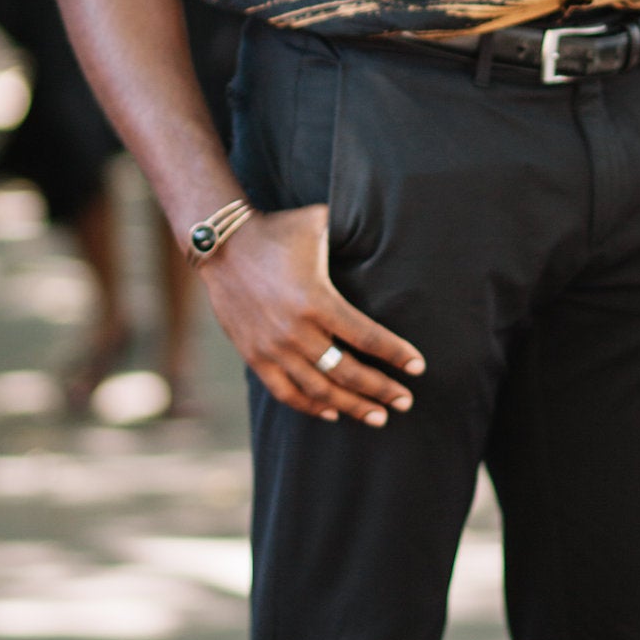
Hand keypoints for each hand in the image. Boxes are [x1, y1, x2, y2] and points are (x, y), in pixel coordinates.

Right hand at [200, 205, 425, 427]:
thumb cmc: (277, 231)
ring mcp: (272, 347)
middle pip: (347, 372)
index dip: (396, 354)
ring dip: (352, 406)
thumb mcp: (317, 223)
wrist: (221, 245)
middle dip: (381, 389)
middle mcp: (295, 330)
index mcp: (315, 299)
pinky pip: (286, 392)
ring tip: (378, 416)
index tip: (418, 367)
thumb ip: (352, 228)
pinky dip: (311, 406)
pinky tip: (333, 413)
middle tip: (405, 401)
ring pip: (319, 389)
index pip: (366, 337)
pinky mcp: (254, 356)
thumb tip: (387, 223)